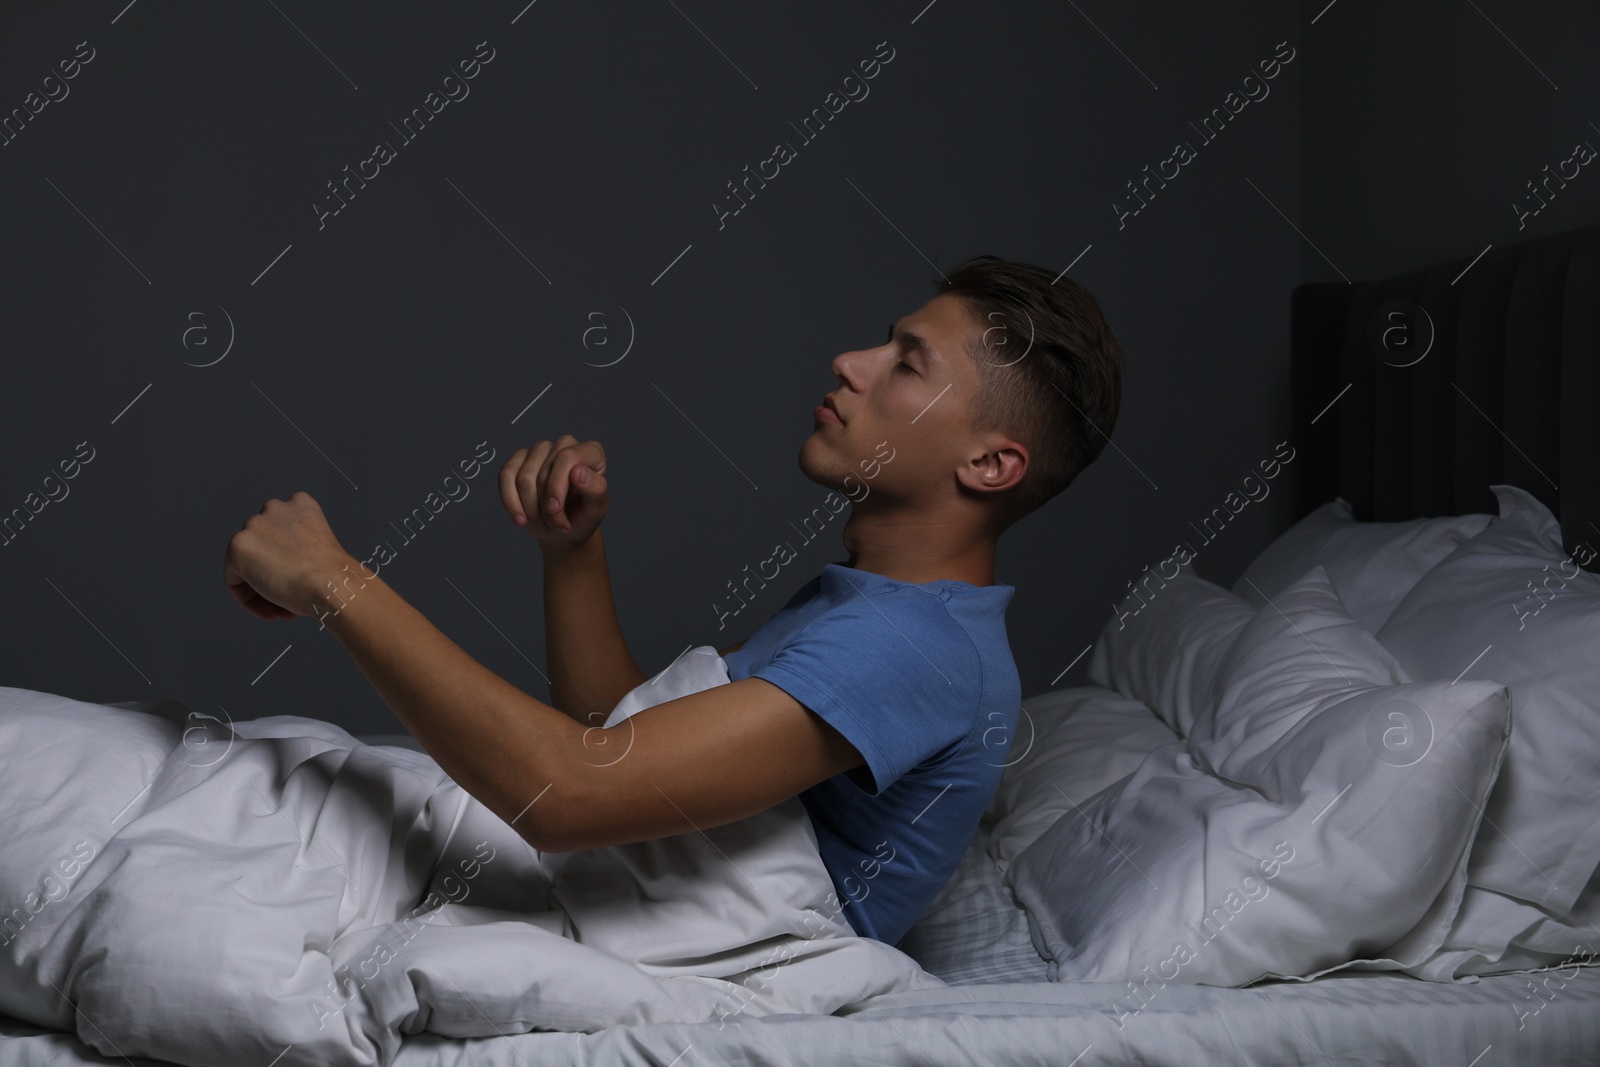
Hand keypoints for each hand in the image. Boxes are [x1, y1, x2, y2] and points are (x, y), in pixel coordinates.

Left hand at [224, 491, 356, 620]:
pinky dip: (249, 600)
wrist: (333, 584)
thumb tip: (277, 567)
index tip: (300, 583)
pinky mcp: (238, 546)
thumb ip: (295, 547)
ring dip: (263, 589)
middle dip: (274, 575)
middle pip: (263, 549)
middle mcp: (275, 507)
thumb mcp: (318, 549)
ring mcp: (254, 525)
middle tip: (291, 600)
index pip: (281, 535)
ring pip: (247, 565)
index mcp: (301, 504)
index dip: (290, 563)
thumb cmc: (335, 576)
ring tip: (283, 610)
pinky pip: (233, 580)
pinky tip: (272, 611)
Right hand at [499, 436, 608, 545]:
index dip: (556, 486)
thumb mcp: (597, 509)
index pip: (567, 458)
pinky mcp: (518, 459)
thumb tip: (578, 471)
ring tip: (544, 524)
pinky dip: (511, 502)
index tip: (555, 510)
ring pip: (523, 478)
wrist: (564, 530)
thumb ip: (595, 489)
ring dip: (530, 510)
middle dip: (546, 509)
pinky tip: (521, 518)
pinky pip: (505, 476)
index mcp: (591, 452)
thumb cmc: (584, 515)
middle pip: (543, 474)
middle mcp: (565, 444)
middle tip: (557, 527)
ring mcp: (540, 450)